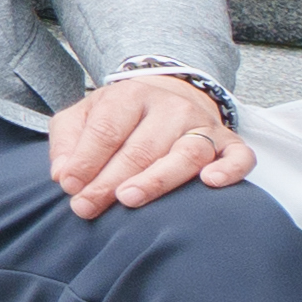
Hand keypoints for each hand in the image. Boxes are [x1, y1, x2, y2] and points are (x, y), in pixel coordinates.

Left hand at [45, 62, 250, 217]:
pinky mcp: (230, 142)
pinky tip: (211, 183)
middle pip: (142, 147)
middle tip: (88, 206)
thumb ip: (68, 141)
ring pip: (187, 152)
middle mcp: (170, 107)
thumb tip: (62, 175)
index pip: (106, 129)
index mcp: (130, 95)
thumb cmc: (119, 117)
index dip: (86, 160)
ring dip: (158, 178)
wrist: (168, 96)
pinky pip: (239, 156)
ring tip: (130, 198)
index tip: (70, 187)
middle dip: (111, 180)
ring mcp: (203, 125)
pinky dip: (230, 169)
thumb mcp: (85, 116)